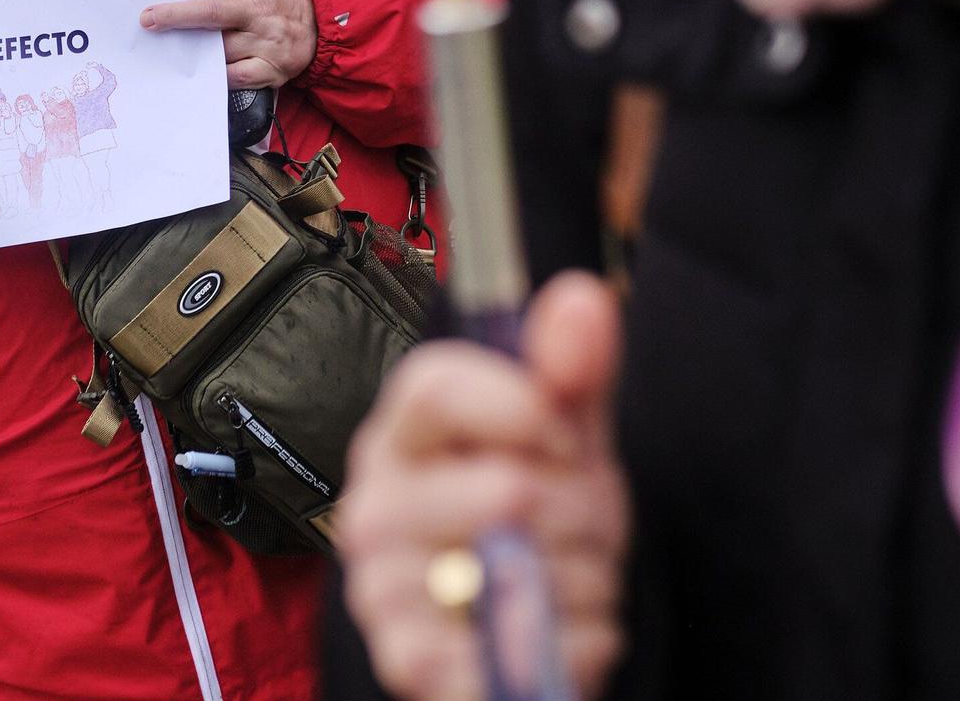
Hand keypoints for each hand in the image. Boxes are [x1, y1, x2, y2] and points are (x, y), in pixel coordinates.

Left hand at [140, 0, 316, 89]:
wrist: (324, 23)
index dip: (180, 4)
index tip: (152, 11)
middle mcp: (261, 16)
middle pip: (213, 19)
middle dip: (179, 20)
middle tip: (150, 24)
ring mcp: (267, 45)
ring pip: (221, 51)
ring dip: (197, 51)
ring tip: (180, 50)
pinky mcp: (273, 70)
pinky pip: (237, 77)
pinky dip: (219, 75)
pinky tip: (206, 71)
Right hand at [337, 272, 629, 700]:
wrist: (525, 622)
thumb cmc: (538, 510)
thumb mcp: (565, 432)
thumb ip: (572, 366)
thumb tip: (580, 296)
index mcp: (398, 436)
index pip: (437, 387)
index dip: (527, 408)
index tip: (564, 433)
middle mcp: (371, 509)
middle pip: (507, 488)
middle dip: (581, 508)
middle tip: (577, 517)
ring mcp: (382, 592)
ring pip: (530, 572)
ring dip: (587, 577)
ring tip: (567, 572)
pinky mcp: (410, 663)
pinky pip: (531, 645)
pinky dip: (578, 638)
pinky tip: (560, 626)